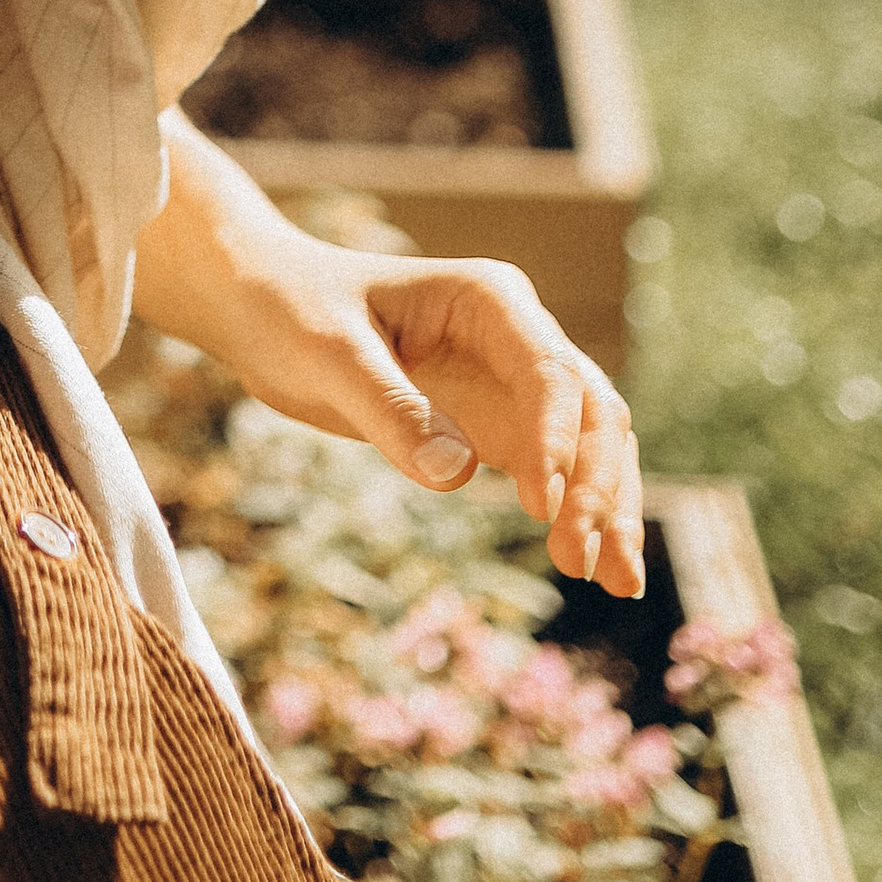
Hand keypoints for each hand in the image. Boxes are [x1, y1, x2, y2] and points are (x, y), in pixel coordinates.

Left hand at [208, 234, 645, 598]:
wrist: (262, 308)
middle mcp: (517, 336)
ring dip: (605, 509)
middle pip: (590, 410)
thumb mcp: (328, 353)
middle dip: (596, 484)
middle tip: (582, 560)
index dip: (555, 437)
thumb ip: (391, 408)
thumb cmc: (292, 310)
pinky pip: (553, 472)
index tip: (540, 506)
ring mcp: (511, 382)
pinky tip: (596, 572)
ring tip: (618, 583)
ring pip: (589, 445)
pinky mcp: (494, 424)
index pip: (548, 370)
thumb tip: (460, 477)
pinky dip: (577, 516)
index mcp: (489, 299)